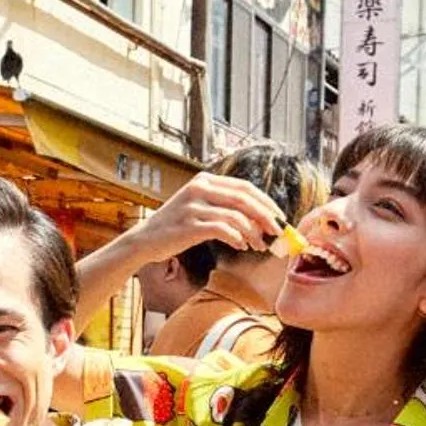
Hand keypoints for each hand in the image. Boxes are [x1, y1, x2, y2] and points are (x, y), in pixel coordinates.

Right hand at [134, 173, 290, 262]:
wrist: (145, 240)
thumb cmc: (176, 227)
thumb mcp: (198, 207)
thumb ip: (224, 206)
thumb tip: (260, 220)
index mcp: (205, 180)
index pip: (245, 187)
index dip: (266, 202)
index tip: (279, 217)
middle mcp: (199, 188)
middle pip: (244, 199)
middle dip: (265, 216)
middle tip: (278, 231)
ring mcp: (193, 206)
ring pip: (236, 216)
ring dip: (252, 233)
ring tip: (257, 245)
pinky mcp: (189, 225)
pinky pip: (223, 230)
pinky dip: (236, 238)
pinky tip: (240, 246)